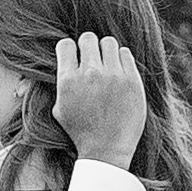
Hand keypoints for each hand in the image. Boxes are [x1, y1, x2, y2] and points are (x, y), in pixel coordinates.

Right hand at [53, 30, 147, 168]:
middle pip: (88, 38)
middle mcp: (90, 74)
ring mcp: (113, 76)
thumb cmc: (81, 132)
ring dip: (105, 52)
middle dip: (88, 48)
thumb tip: (62, 62)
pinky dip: (121, 60)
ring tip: (106, 66)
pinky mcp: (132, 80)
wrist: (107, 152)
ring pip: (108, 42)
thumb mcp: (59, 109)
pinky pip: (125, 53)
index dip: (70, 51)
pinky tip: (118, 73)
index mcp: (68, 81)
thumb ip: (60, 83)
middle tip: (91, 61)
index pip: (66, 45)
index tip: (75, 59)